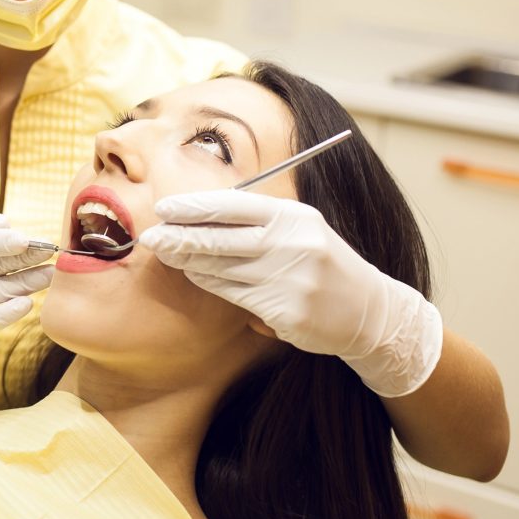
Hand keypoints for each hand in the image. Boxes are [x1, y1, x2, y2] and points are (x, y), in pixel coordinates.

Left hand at [140, 190, 441, 397]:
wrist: (368, 311)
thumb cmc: (322, 263)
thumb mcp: (300, 229)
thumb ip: (258, 220)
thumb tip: (201, 212)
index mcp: (293, 217)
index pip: (234, 206)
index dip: (195, 207)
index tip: (165, 209)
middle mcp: (290, 245)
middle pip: (220, 239)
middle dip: (179, 237)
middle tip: (150, 237)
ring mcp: (287, 280)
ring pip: (221, 270)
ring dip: (189, 262)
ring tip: (167, 254)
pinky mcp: (282, 311)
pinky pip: (232, 296)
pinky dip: (210, 284)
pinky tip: (195, 276)